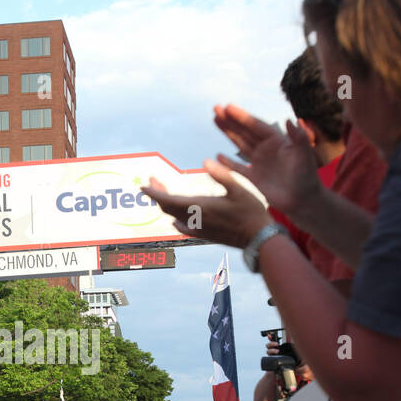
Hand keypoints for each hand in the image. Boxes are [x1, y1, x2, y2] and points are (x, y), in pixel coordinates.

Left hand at [141, 161, 272, 250]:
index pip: (168, 200)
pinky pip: (183, 228)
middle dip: (157, 194)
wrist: (258, 238)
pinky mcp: (203, 235)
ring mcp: (198, 229)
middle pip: (167, 207)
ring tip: (163, 192)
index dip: (154, 193)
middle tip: (153, 180)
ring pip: (174, 216)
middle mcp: (195, 219)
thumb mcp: (239, 188)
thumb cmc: (251, 212)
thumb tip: (205, 161)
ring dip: (166, 204)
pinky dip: (175, 219)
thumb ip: (222, 174)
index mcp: (200, 207)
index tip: (142, 186)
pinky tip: (175, 218)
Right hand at [212, 107, 322, 217]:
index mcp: (277, 140)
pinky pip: (237, 168)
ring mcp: (259, 162)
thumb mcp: (305, 154)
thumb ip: (299, 137)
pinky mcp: (254, 177)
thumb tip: (289, 119)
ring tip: (215, 121)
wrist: (303, 200)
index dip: (242, 116)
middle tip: (216, 108)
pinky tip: (218, 156)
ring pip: (239, 144)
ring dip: (227, 133)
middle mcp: (266, 148)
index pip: (256, 125)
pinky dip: (228, 163)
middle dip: (230, 120)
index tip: (229, 107)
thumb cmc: (307, 176)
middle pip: (245, 131)